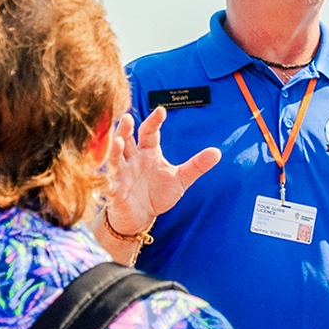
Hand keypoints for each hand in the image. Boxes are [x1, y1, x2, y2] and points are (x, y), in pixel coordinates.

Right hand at [104, 107, 220, 235]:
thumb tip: (218, 152)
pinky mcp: (115, 193)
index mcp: (148, 152)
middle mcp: (132, 159)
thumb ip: (197, 165)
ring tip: (119, 142)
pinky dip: (110, 182)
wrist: (141, 217)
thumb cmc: (158, 194)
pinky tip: (112, 180)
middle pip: (127, 140)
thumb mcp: (181, 179)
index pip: (149, 132)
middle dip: (125, 130)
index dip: (154, 121)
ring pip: (115, 159)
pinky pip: (111, 186)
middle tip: (128, 118)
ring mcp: (122, 175)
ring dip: (115, 151)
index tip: (161, 111)